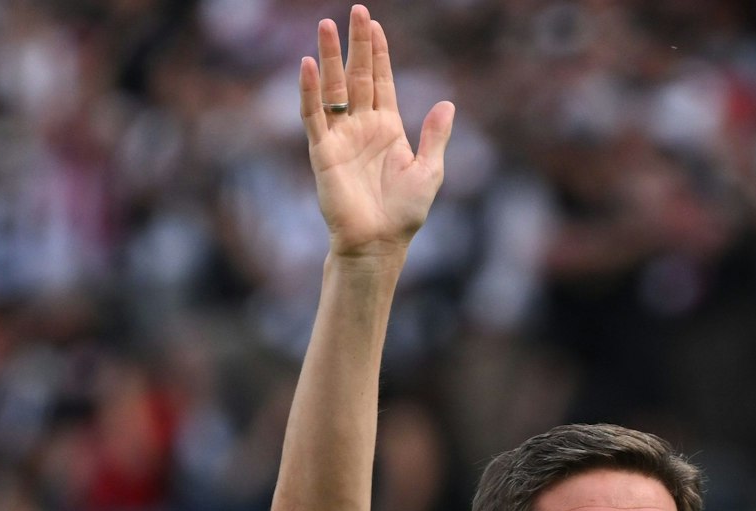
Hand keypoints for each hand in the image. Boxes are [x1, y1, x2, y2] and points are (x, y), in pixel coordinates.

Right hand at [299, 6, 454, 259]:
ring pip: (333, 88)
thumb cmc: (404, 213)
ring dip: (328, 57)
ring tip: (325, 25)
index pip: (382, 81)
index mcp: (388, 128)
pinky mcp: (322, 151)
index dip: (379, 54)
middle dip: (356, 44)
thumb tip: (448, 103)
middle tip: (354, 11)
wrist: (380, 243)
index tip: (374, 25)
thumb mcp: (430, 171)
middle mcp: (362, 126)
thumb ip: (436, 136)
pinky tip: (308, 66)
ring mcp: (340, 136)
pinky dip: (310, 91)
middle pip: (357, 76)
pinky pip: (314, 115)